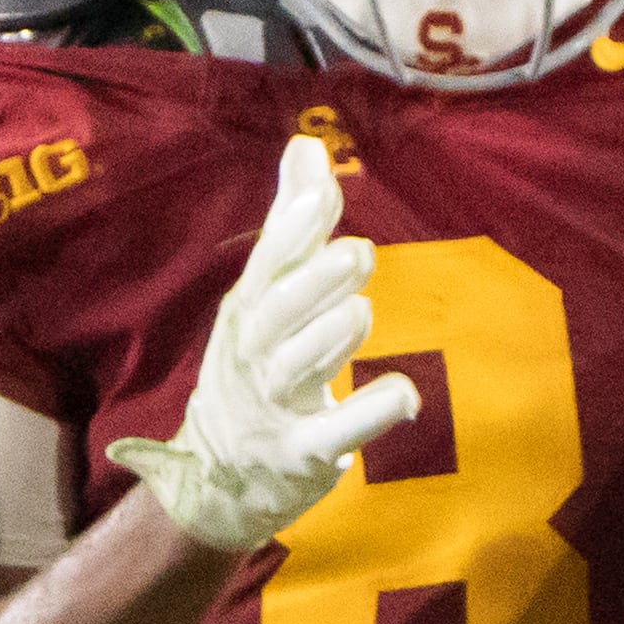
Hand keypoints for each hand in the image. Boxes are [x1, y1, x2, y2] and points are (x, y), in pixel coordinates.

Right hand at [108, 135, 419, 552]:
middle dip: (314, 283)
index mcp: (250, 311)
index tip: (321, 192)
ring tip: (361, 309)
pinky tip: (406, 394)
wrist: (217, 477)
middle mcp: (256, 356)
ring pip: (298, 369)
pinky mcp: (303, 454)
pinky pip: (335, 433)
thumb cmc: (253, 368)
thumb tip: (306, 146)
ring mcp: (276, 407)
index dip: (292, 230)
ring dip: (330, 338)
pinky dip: (369, 414)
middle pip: (277, 314)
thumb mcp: (264, 295)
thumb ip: (291, 225)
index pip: (268, 264)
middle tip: (357, 253)